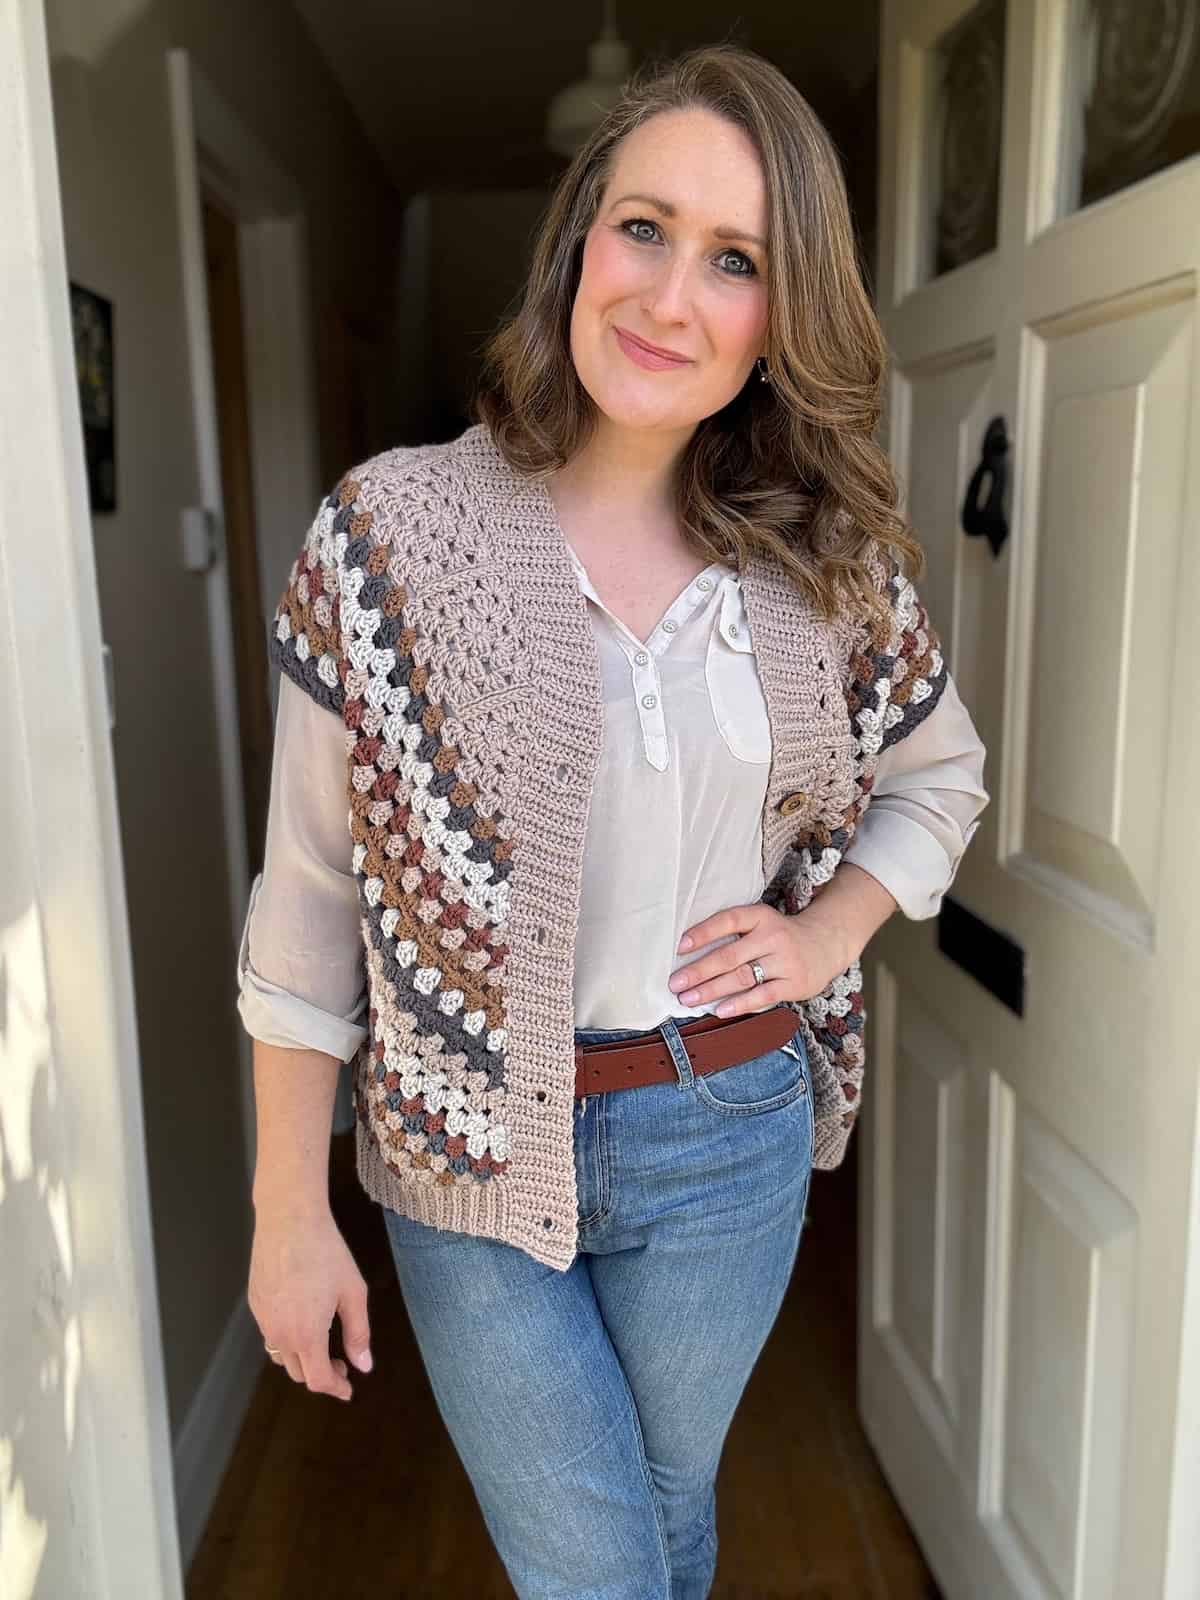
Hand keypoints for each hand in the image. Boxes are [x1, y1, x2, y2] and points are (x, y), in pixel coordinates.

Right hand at [248, 1206, 372, 1400]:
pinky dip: (287, 1339)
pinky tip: (302, 1320)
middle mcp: (280, 1334)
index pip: (318, 1379)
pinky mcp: (255, 1304)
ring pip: (281, 1355)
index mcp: (306, 1335)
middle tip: (342, 1363)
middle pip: (298, 1372)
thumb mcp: (353, 1292)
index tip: (349, 1390)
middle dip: (322, 1374)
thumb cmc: (326, 1253)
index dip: (335, 1389)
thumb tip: (363, 1366)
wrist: (289, 1220)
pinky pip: (270, 1334)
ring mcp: (263, 1320)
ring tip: (322, 1344)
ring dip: (302, 1359)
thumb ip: (358, 1333)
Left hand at [668, 901, 852, 1018]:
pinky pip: (763, 996)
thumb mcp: (761, 922)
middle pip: (730, 956)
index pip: (728, 920)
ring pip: (742, 978)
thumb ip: (734, 932)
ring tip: (688, 999)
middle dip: (698, 971)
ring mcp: (785, 961)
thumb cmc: (780, 936)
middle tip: (676, 983)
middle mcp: (773, 937)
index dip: (703, 932)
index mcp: (761, 916)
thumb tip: (690, 953)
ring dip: (712, 990)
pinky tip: (719, 1010)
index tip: (680, 946)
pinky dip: (739, 1004)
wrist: (825, 944)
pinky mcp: (794, 984)